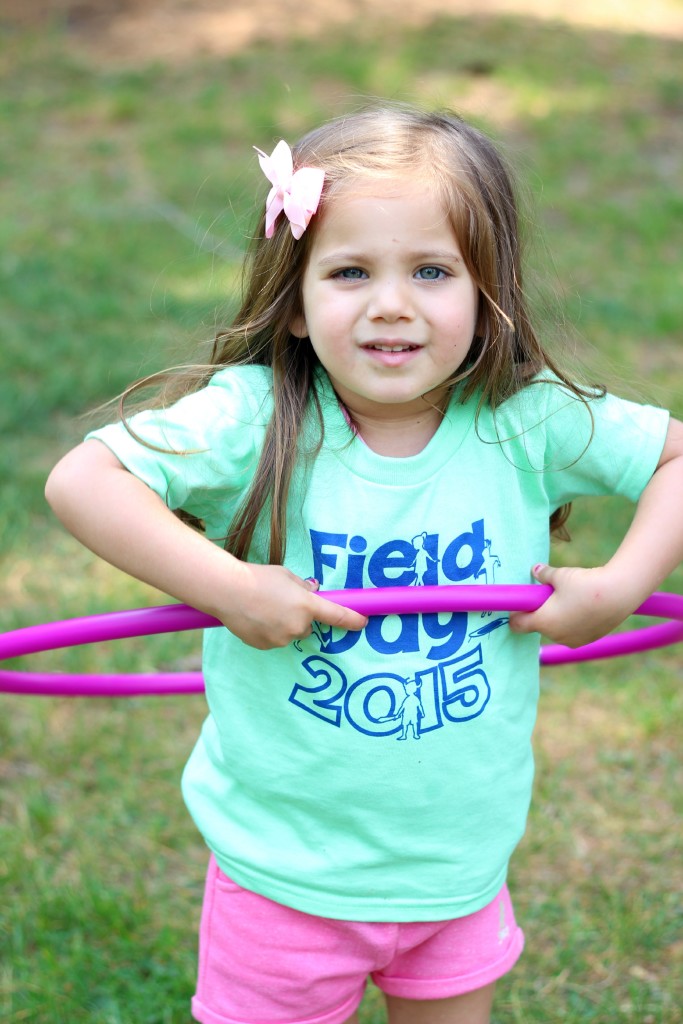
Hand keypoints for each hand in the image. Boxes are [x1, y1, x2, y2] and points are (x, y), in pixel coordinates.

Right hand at [217, 564, 367, 649]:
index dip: (352, 620)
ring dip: (283, 625)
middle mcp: (298, 626)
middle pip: (307, 626)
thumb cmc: (259, 577)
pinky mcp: (265, 646)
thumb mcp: (286, 575)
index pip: (337, 615)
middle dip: (299, 617)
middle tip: (281, 603)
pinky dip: (268, 631)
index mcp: (307, 605)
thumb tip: (313, 591)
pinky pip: (273, 640)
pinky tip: (255, 618)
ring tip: (263, 609)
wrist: (228, 591)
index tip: (363, 623)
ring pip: (289, 634)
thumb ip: (303, 586)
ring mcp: (281, 639)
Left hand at [508, 563, 638, 647]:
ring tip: (569, 598)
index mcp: (543, 622)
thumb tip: (535, 570)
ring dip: (557, 617)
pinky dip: (572, 621)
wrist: (619, 594)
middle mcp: (556, 636)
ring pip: (557, 629)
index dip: (515, 614)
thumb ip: (544, 575)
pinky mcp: (589, 640)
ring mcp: (574, 640)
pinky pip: (572, 631)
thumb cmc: (584, 584)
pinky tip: (582, 606)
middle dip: (540, 612)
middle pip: (539, 625)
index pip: (518, 625)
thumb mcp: (560, 575)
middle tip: (548, 594)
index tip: (519, 604)